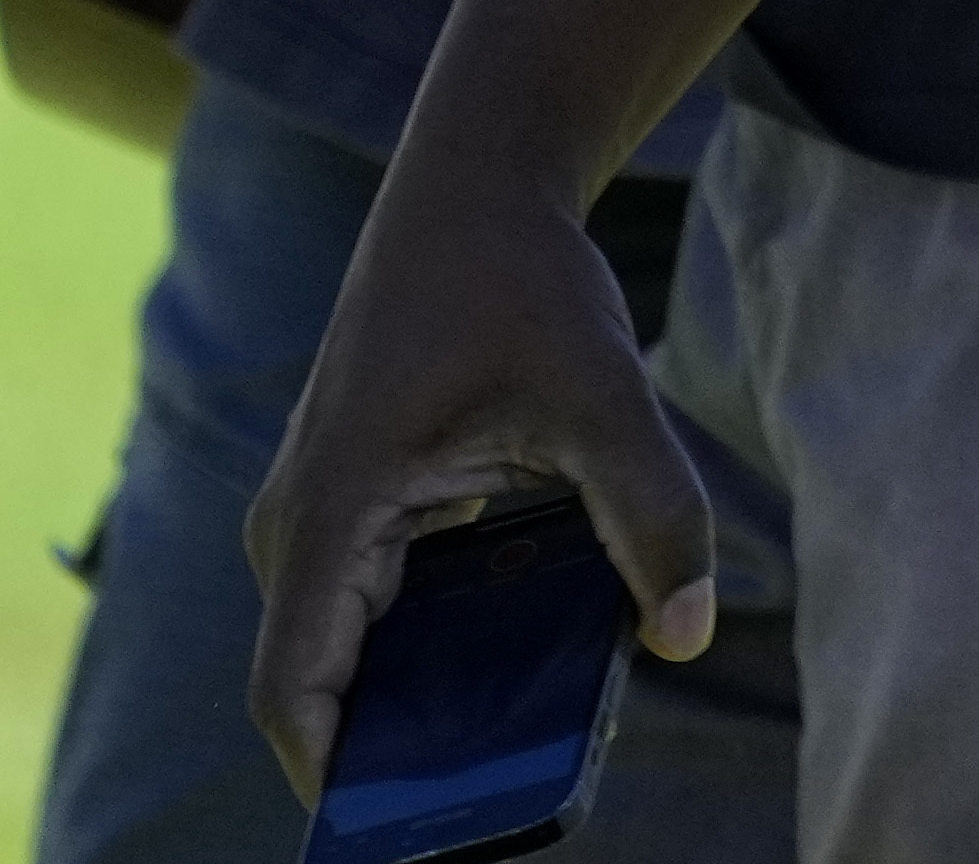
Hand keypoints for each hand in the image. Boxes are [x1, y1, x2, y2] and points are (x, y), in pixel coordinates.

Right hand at [246, 187, 724, 792]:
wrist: (479, 181)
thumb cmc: (523, 277)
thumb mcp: (604, 391)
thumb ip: (653, 510)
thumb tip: (686, 635)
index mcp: (332, 508)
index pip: (292, 694)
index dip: (337, 783)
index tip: (406, 830)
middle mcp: (300, 523)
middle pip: (319, 688)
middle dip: (387, 761)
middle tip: (483, 806)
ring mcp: (318, 512)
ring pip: (342, 652)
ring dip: (405, 708)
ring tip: (500, 761)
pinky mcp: (352, 501)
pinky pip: (366, 610)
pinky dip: (418, 653)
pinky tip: (502, 679)